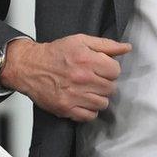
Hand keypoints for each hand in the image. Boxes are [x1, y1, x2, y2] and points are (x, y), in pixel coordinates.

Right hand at [0, 34, 132, 121]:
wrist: (29, 67)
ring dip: (99, 97)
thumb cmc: (55, 53)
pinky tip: (83, 100)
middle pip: (111, 88)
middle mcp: (81, 78)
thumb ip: (106, 45)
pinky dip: (89, 110)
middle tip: (95, 79)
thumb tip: (126, 48)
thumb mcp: (81, 41)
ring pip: (103, 103)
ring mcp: (73, 95)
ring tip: (90, 90)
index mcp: (86, 60)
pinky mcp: (65, 109)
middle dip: (105, 83)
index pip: (116, 71)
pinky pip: (89, 116)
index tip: (102, 68)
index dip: (111, 69)